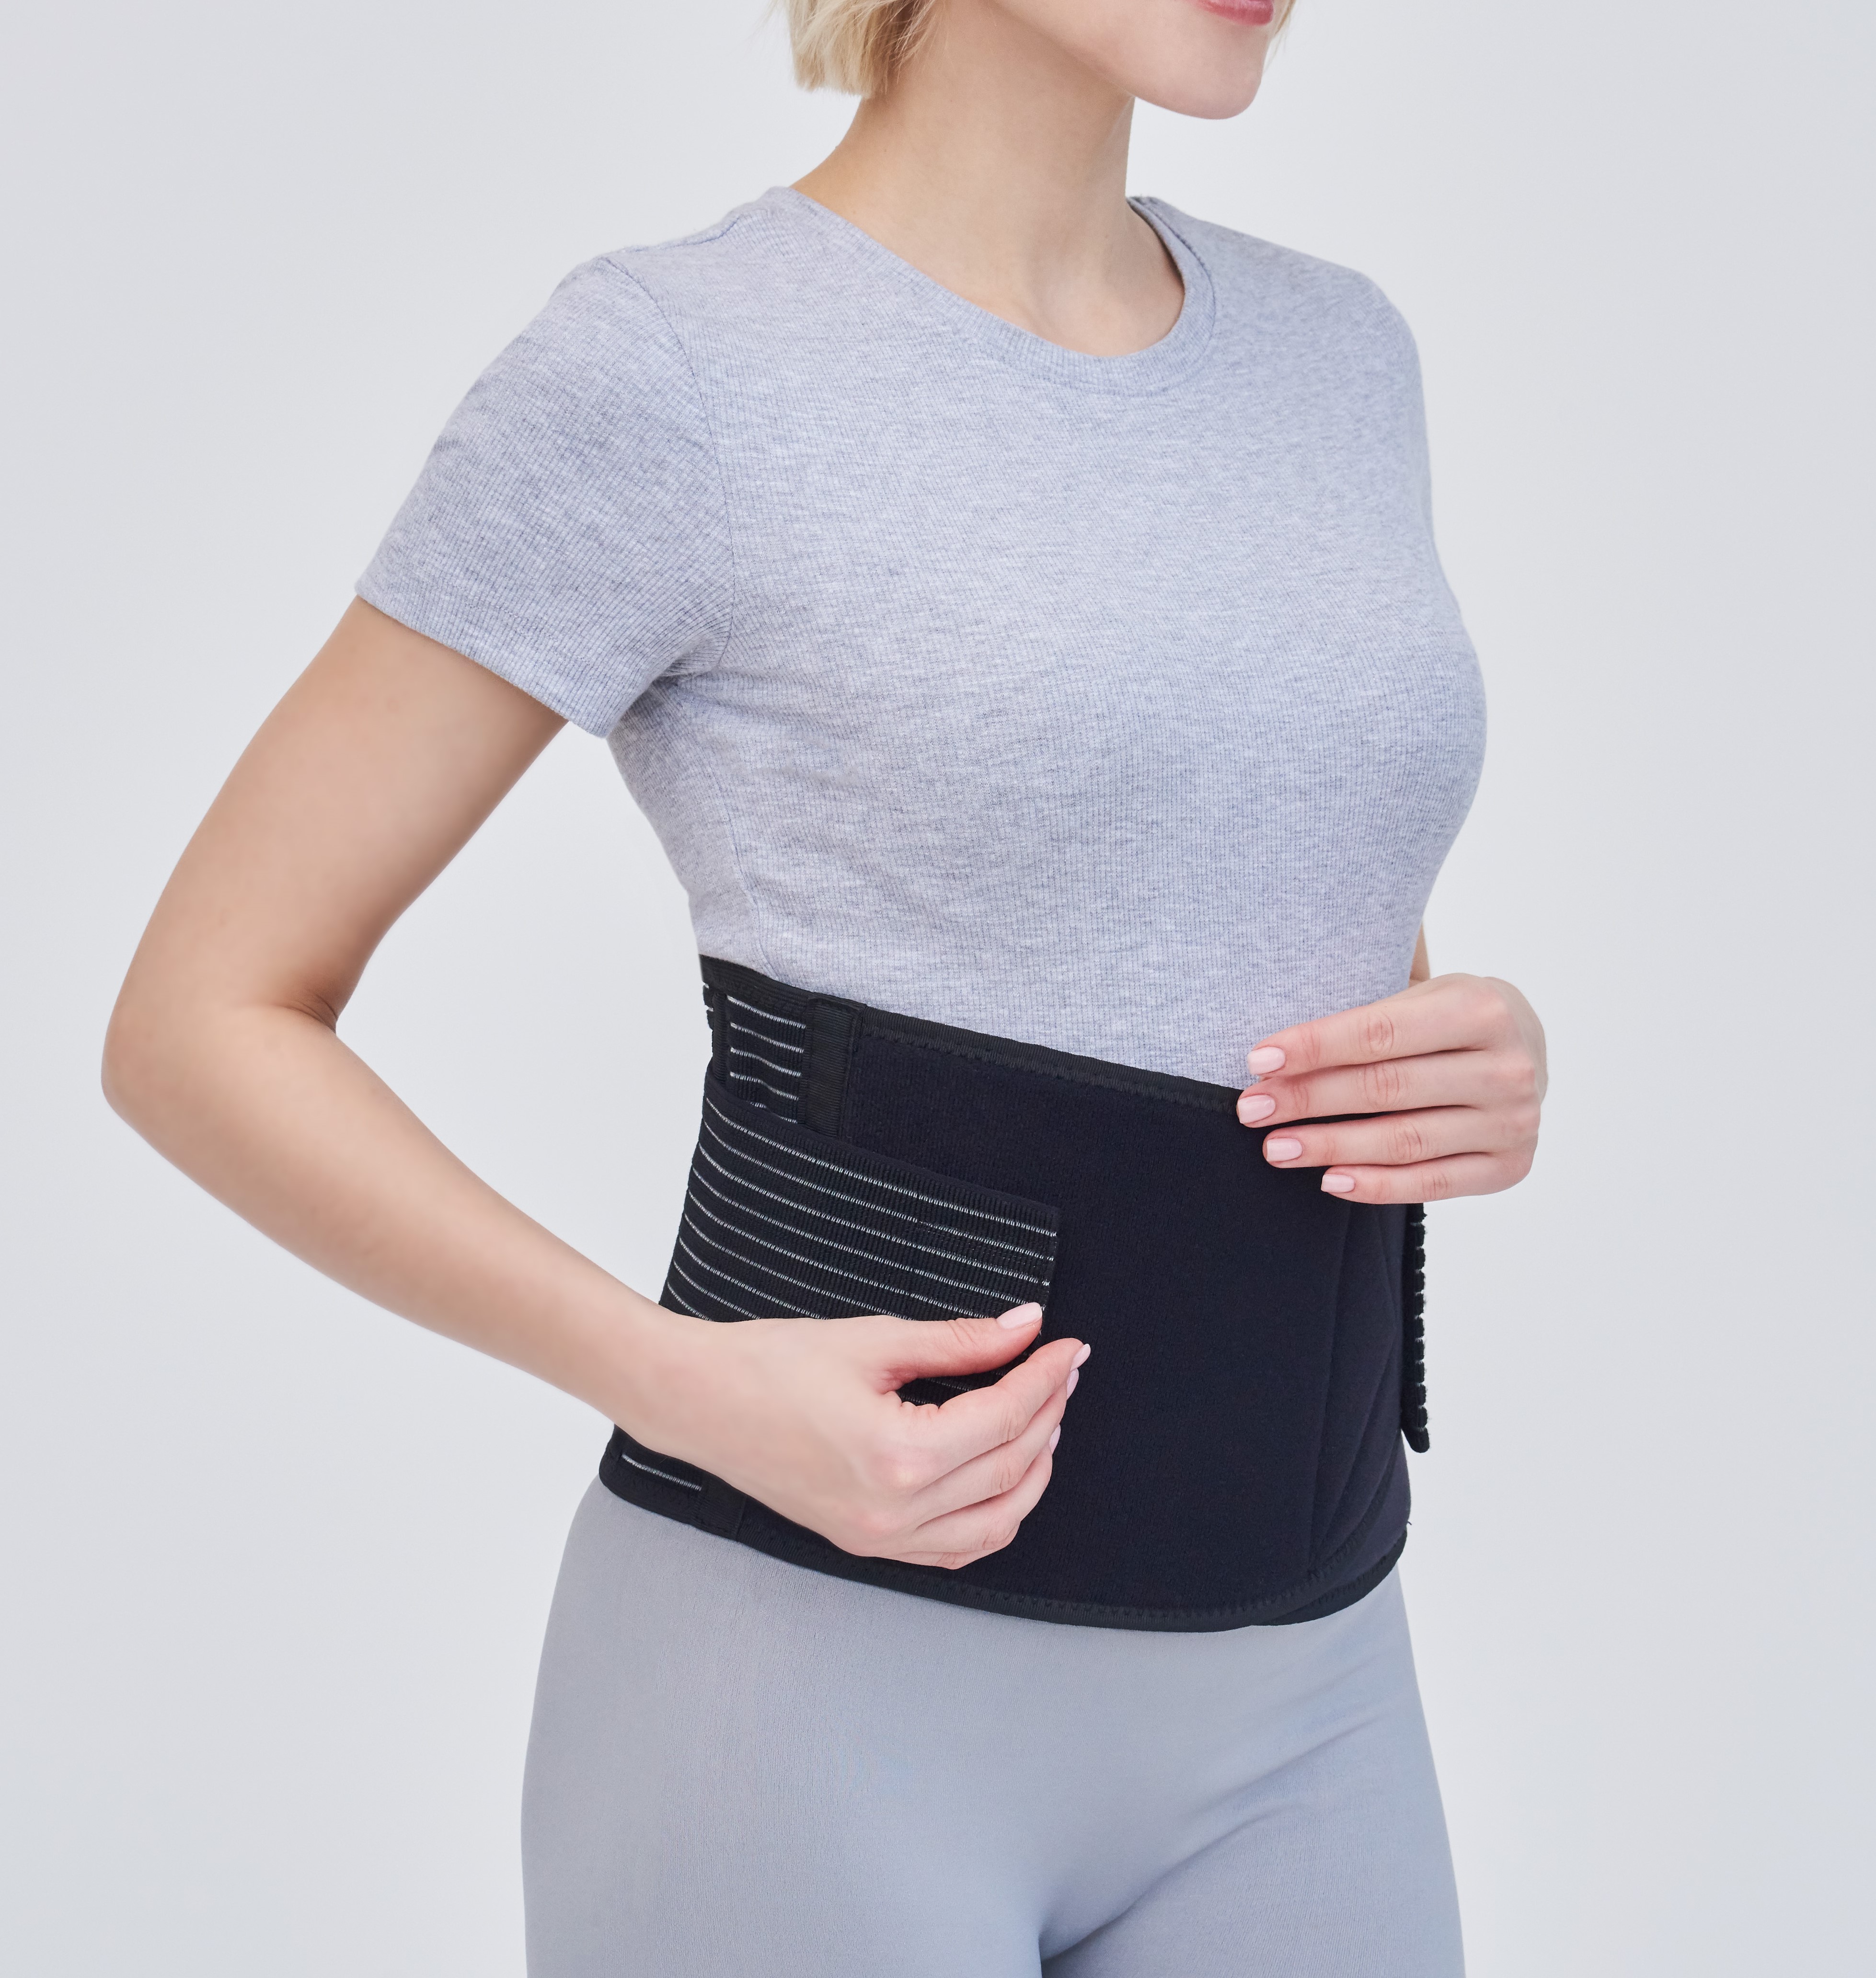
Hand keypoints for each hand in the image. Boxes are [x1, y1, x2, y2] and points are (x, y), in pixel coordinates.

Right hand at [624, 1303, 1085, 1570]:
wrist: (699, 1402)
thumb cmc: (769, 1365)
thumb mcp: (874, 1341)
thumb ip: (961, 1342)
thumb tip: (1025, 1328)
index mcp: (899, 1456)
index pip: (1005, 1417)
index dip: (1046, 1376)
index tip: (1068, 1346)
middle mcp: (895, 1512)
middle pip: (1010, 1468)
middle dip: (1048, 1414)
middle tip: (1062, 1372)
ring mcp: (880, 1539)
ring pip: (996, 1523)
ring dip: (1033, 1471)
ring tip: (1044, 1420)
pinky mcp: (867, 1545)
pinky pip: (955, 1551)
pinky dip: (994, 1518)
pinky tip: (1003, 1476)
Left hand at [1236, 974, 1545, 1203]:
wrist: (1526, 1048)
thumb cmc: (1452, 1016)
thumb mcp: (1422, 992)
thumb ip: (1368, 1016)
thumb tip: (1277, 1055)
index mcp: (1481, 1009)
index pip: (1379, 1034)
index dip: (1314, 1048)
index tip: (1258, 1061)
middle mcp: (1507, 1067)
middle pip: (1386, 1089)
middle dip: (1308, 1099)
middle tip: (1252, 1109)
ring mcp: (1513, 1122)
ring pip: (1403, 1141)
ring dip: (1330, 1147)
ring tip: (1276, 1147)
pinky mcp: (1510, 1166)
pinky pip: (1432, 1183)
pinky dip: (1376, 1185)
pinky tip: (1329, 1181)